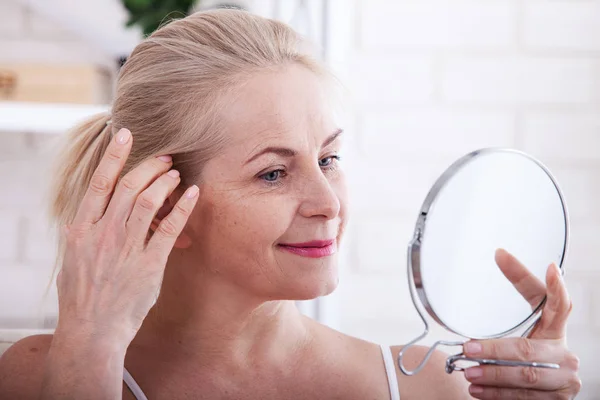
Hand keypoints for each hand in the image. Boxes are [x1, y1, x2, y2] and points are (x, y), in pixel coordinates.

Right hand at [55, 128, 198, 344]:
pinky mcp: (149, 264)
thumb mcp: (72, 261)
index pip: (98, 183)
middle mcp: (103, 234)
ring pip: (149, 201)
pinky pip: (169, 228)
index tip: (125, 134)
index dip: (113, 156)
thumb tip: (83, 218)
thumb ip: (81, 235)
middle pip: (129, 186)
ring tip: (177, 173)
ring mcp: (126, 248)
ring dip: (165, 182)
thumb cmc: (82, 297)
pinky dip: (183, 207)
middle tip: (165, 157)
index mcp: (82, 230)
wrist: (92, 331)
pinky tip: (193, 194)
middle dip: (149, 166)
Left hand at [462, 249, 580, 398]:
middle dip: (495, 350)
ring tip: (468, 373)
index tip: (550, 268)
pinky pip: (524, 398)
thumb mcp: (519, 333)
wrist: (542, 395)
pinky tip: (478, 391)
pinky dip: (497, 395)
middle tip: (468, 349)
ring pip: (526, 376)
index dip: (556, 287)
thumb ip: (509, 310)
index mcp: (556, 330)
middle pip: (527, 348)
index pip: (559, 304)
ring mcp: (564, 380)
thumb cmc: (525, 358)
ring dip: (492, 376)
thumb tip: (497, 257)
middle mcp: (564, 354)